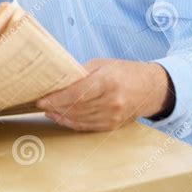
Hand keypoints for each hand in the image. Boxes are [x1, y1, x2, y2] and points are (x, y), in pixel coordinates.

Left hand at [36, 58, 174, 131]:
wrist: (150, 87)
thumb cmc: (123, 72)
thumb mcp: (101, 65)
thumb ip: (80, 74)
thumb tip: (58, 82)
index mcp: (107, 82)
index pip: (76, 94)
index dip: (56, 99)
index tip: (41, 99)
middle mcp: (111, 101)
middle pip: (76, 108)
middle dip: (55, 107)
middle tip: (40, 104)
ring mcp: (113, 116)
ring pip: (79, 119)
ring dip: (61, 116)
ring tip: (48, 110)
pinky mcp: (113, 125)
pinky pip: (87, 127)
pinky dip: (72, 123)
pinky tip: (62, 117)